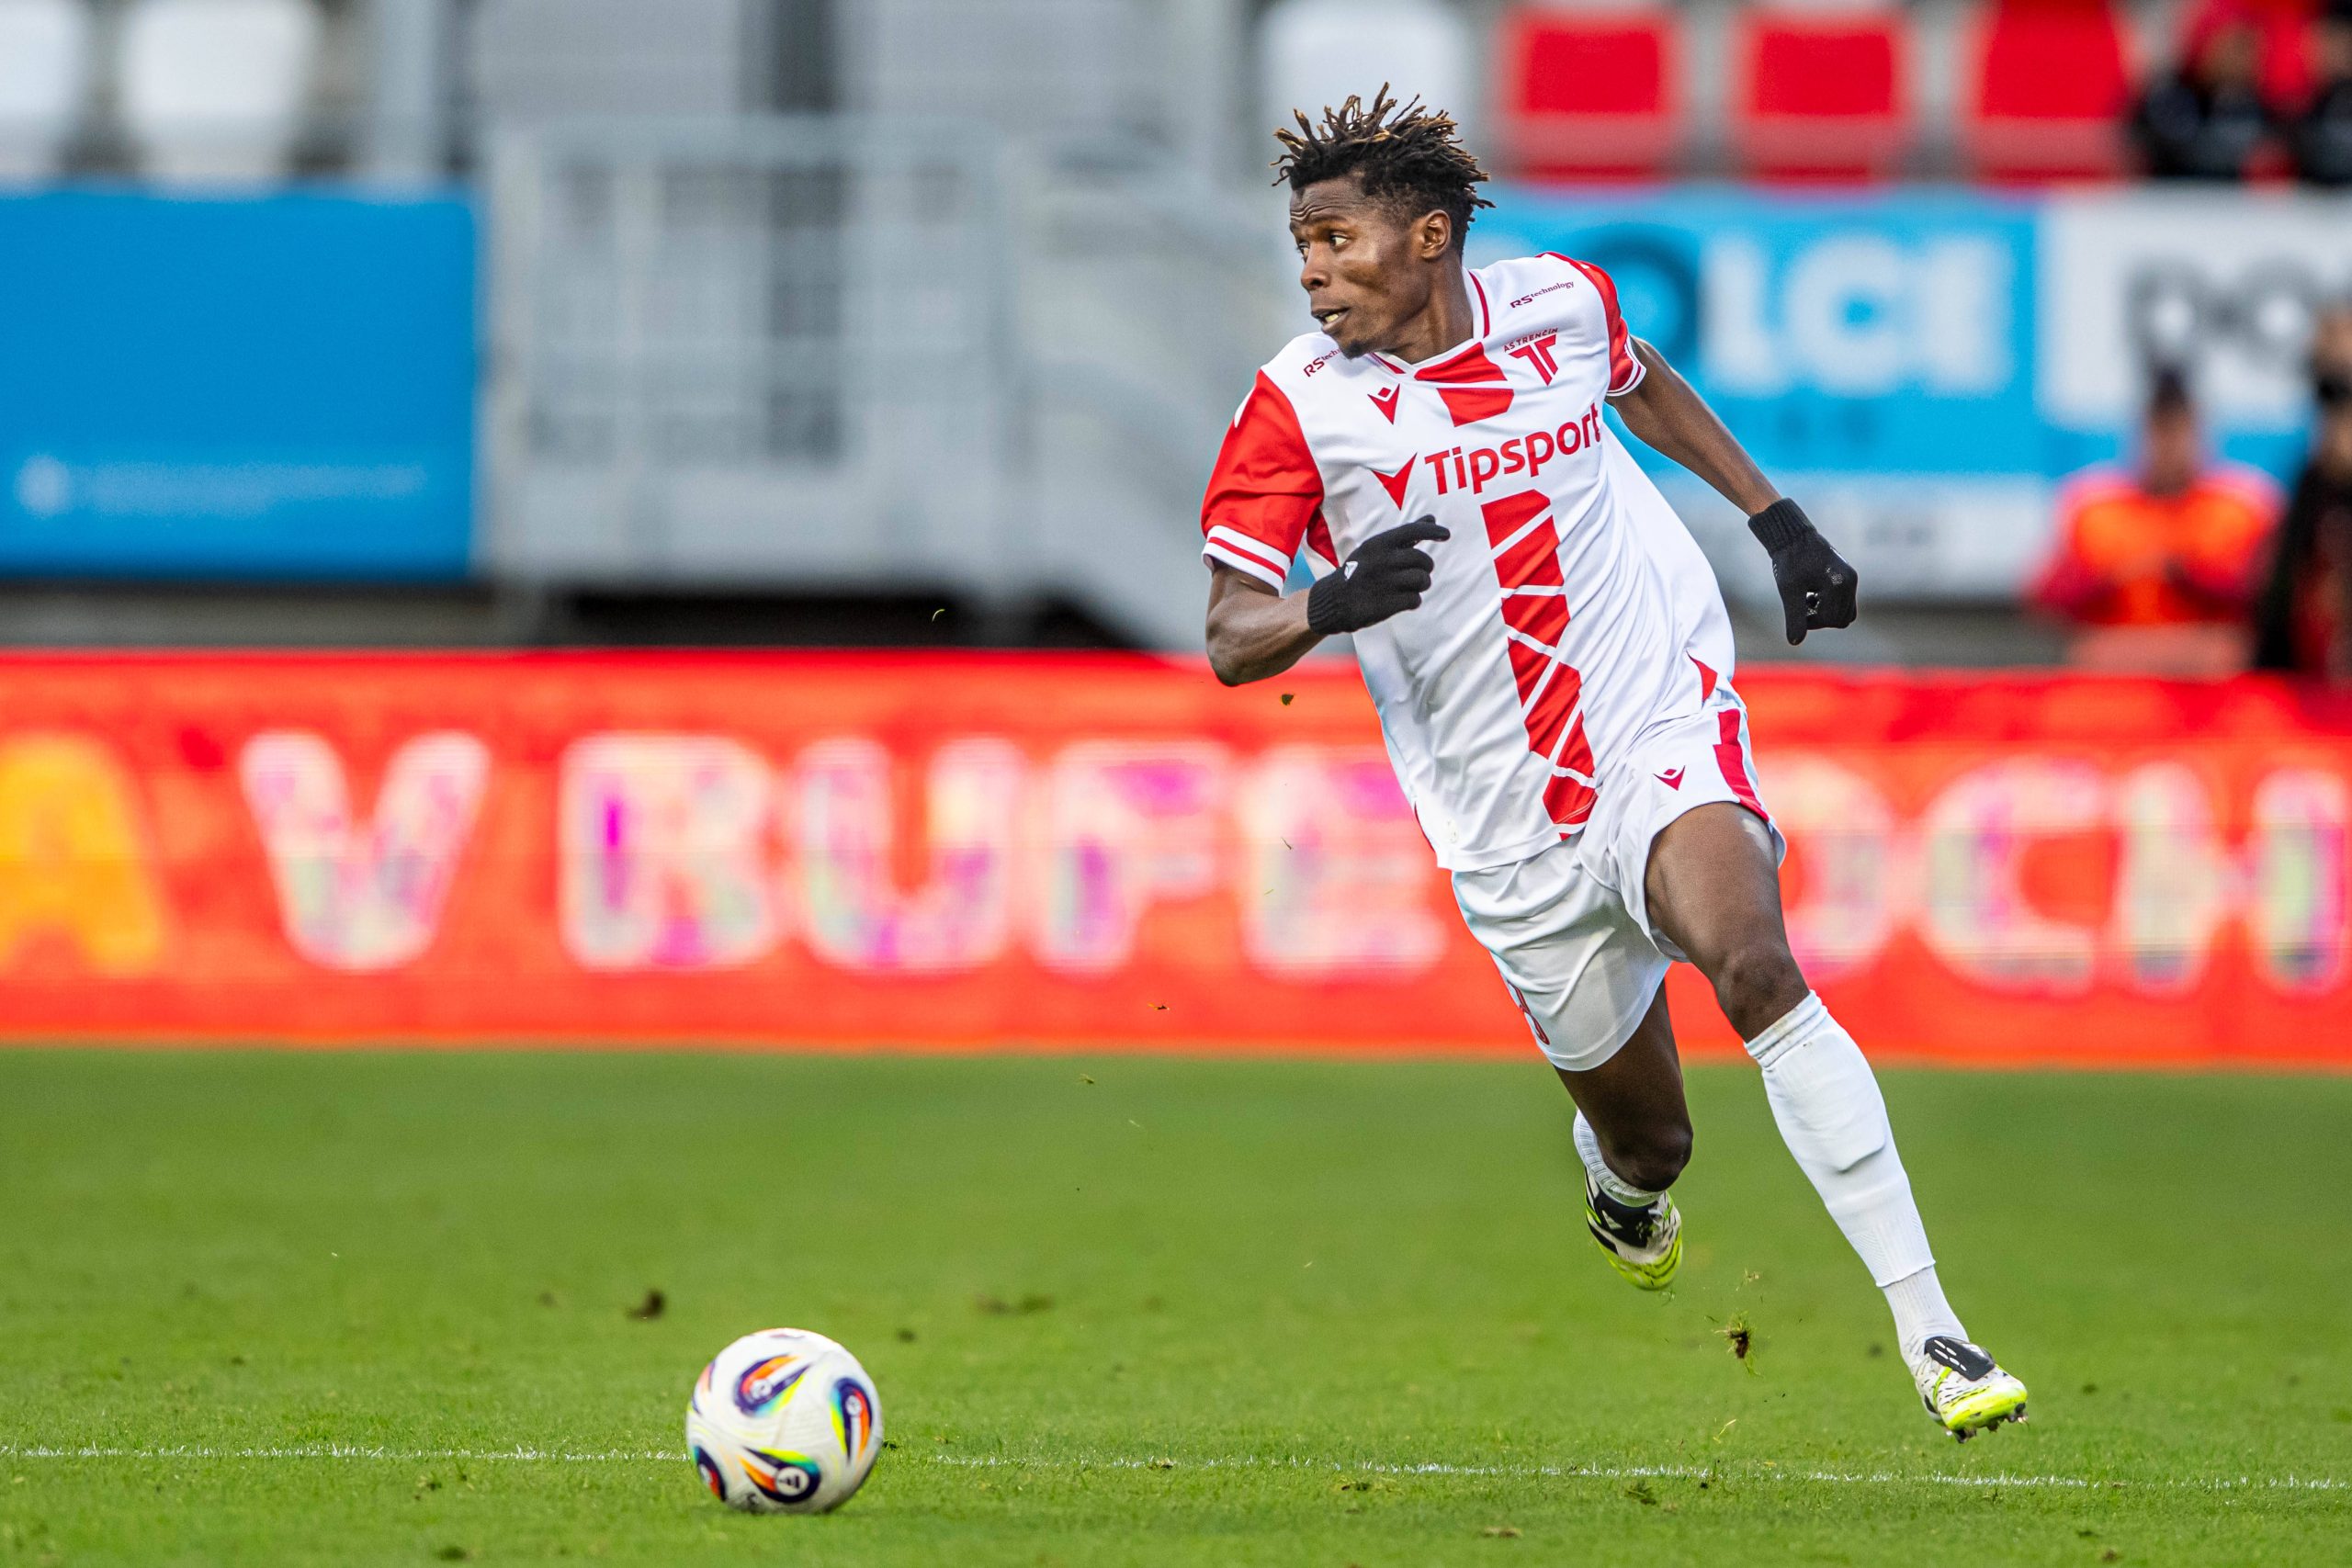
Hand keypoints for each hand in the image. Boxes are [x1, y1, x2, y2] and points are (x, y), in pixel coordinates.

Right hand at [1306, 517, 1449, 634]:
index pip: (1412, 531)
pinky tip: (1402, 600)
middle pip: (1423, 560)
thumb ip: (1405, 536)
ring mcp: (1385, 583)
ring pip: (1422, 580)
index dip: (1433, 531)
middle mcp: (1382, 561)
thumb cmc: (1359, 571)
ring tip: (1410, 587)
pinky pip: (1415, 600)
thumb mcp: (1376, 548)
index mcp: (1378, 544)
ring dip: (1421, 585)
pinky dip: (1412, 601)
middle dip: (1426, 567)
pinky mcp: (1386, 604)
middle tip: (1419, 572)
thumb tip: (1432, 518)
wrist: (1333, 600)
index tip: (1446, 535)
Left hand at [1746, 499, 1857, 644]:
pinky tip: (1812, 594)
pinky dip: (1830, 605)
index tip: (1796, 608)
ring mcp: (1851, 578)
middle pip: (1841, 620)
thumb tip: (1795, 642)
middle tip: (1802, 604)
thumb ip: (1794, 617)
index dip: (1811, 622)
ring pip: (1845, 613)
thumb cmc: (1789, 561)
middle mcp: (1850, 581)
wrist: (1792, 536)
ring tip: (1807, 599)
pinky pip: (1844, 602)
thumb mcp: (1789, 591)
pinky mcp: (1847, 576)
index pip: (1831, 620)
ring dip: (1826, 613)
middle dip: (1820, 618)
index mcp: (1839, 584)